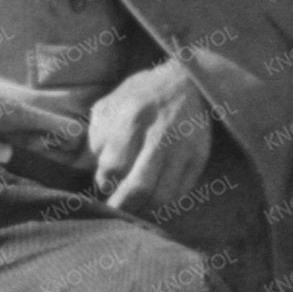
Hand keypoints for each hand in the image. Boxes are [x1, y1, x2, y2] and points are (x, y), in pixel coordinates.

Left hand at [88, 56, 216, 219]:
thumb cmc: (140, 95)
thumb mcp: (109, 106)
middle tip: (114, 210)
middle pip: (140, 187)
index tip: (102, 184)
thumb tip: (92, 173)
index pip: (114, 166)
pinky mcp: (200, 156)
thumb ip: (95, 139)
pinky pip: (181, 192)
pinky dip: (164, 201)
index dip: (104, 182)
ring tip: (133, 206)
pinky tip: (152, 196)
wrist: (185, 81)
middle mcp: (161, 134)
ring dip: (144, 208)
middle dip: (122, 205)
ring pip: (163, 195)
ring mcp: (184, 147)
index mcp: (133, 118)